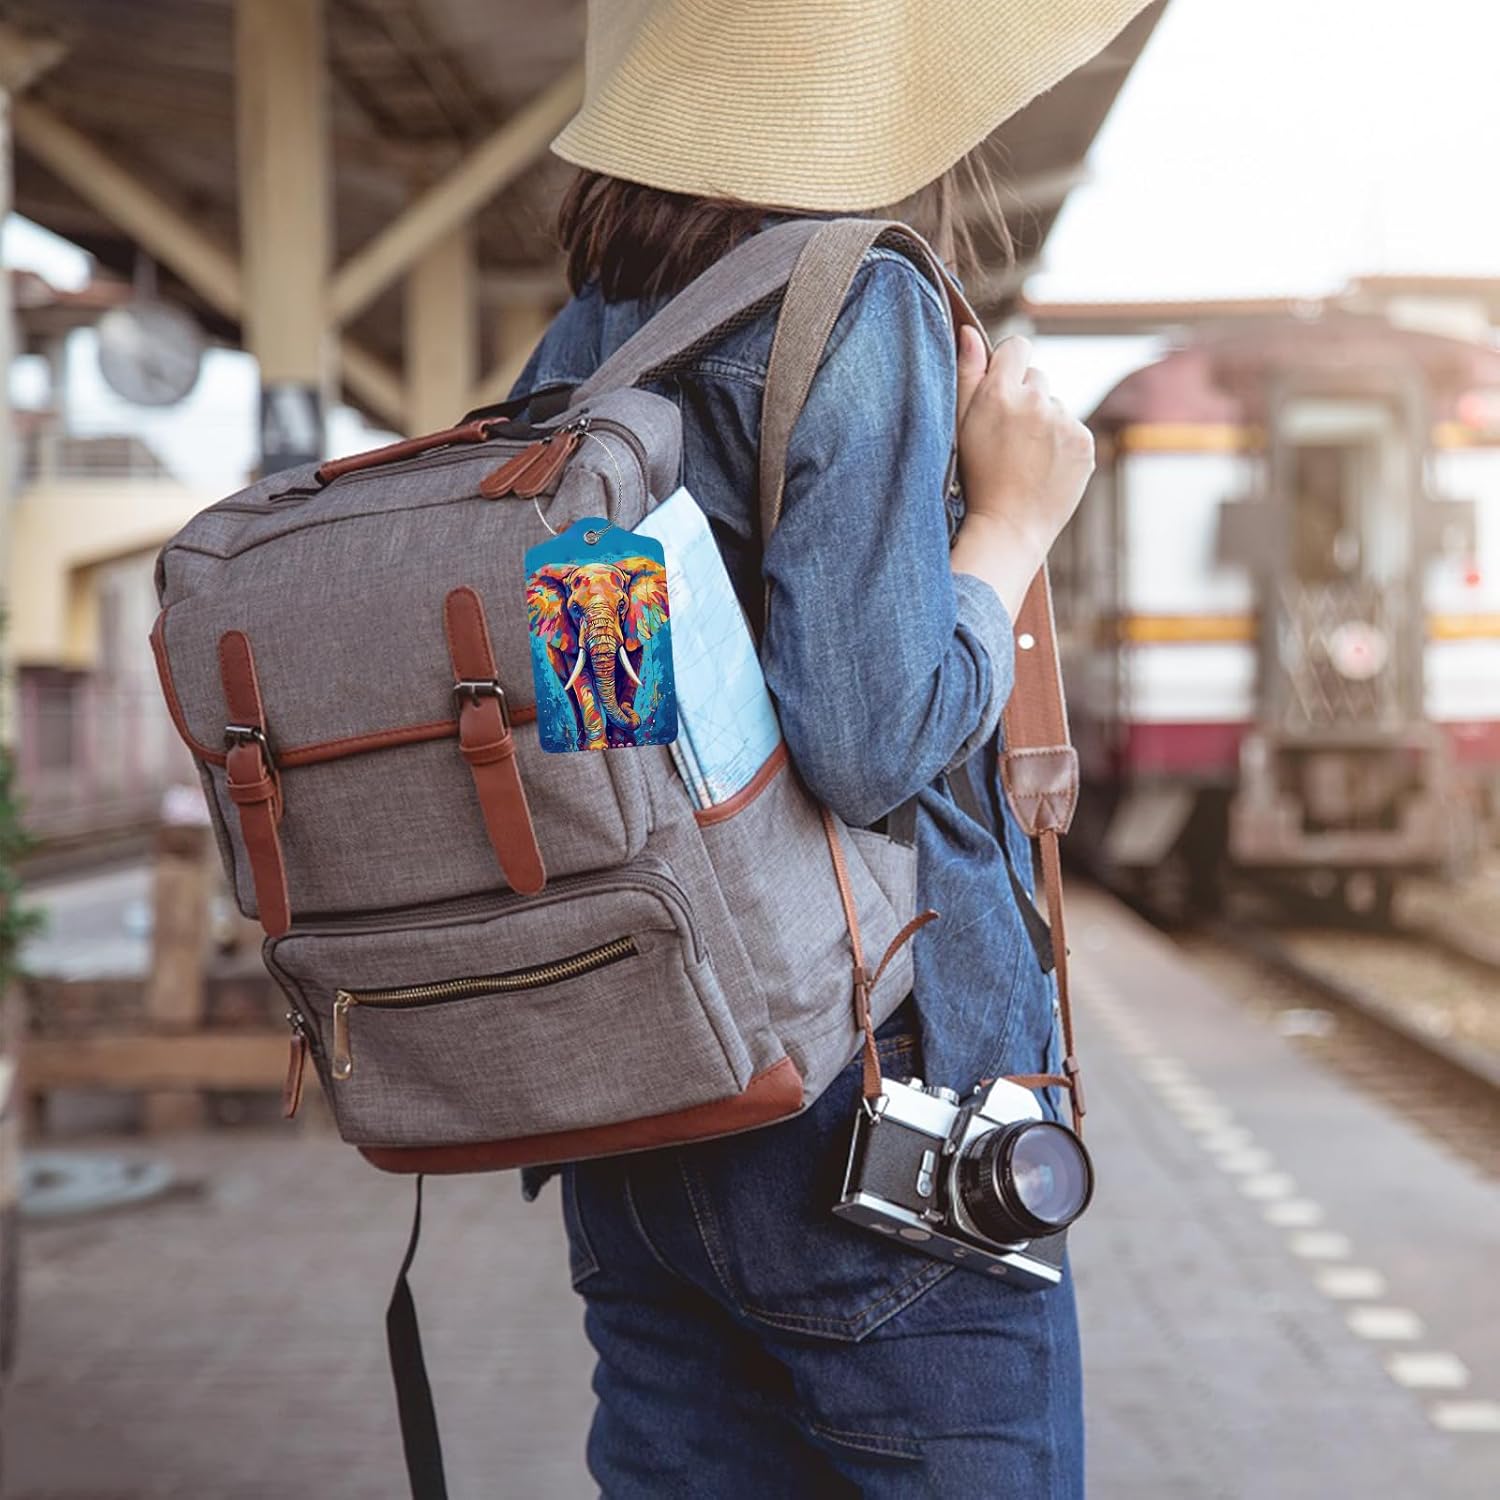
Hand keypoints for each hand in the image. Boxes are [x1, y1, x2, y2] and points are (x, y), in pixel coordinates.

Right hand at [949, 328, 1094, 616]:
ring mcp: (1064, 422)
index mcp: (1000, 393)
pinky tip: (1043, 466)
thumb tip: (969, 331)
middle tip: (1008, 437)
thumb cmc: (976, 478)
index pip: (1017, 347)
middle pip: (1037, 378)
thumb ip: (966, 374)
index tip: (1001, 390)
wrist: (1009, 528)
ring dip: (1043, 422)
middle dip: (1024, 399)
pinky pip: (1072, 428)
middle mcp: (1036, 401)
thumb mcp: (959, 426)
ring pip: (1054, 405)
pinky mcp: (1084, 442)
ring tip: (1025, 458)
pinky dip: (1061, 443)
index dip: (1008, 366)